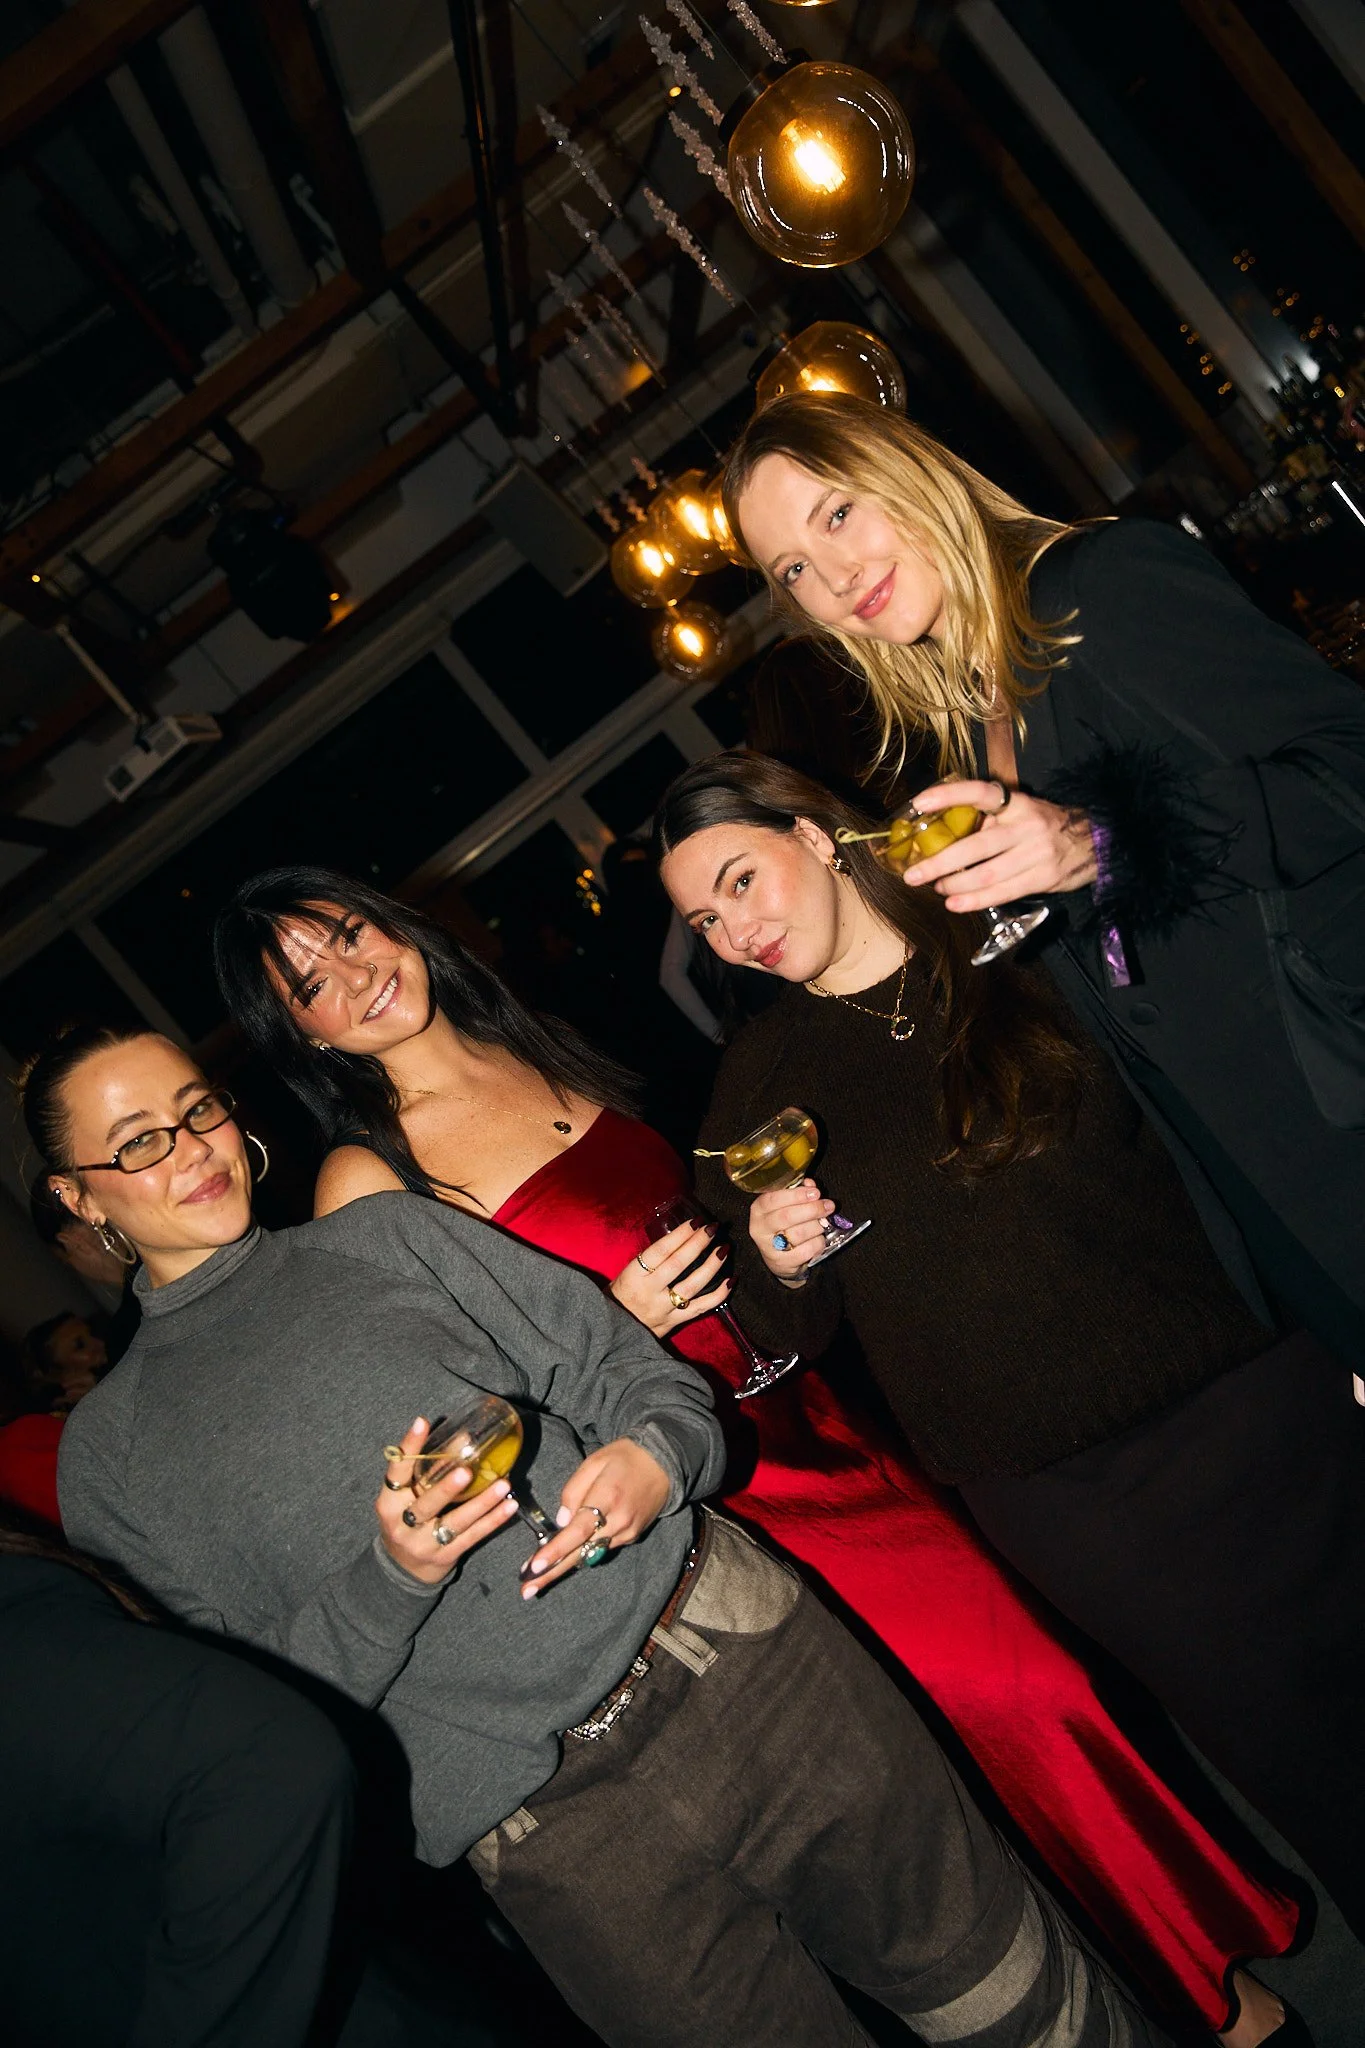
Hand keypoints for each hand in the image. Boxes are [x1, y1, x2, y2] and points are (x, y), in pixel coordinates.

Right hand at [376, 1416, 520, 1585]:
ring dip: (482, 1504)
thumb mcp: (406, 1496)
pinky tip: (510, 1506)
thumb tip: (462, 1437)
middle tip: (466, 1471)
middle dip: (446, 1488)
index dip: (409, 1447)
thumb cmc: (407, 1519)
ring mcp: (424, 1544)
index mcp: (388, 1503)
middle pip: (426, 1504)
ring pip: (455, 1523)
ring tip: (503, 1485)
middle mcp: (402, 1524)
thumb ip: (426, 1471)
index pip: (396, 1471)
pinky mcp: (446, 1556)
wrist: (405, 1567)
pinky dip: (493, 1521)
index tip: (422, 1422)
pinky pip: (472, 1537)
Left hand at [521, 1437, 669, 1598]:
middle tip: (527, 1589)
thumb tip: (561, 1521)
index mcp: (607, 1497)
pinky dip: (583, 1554)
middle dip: (553, 1573)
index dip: (557, 1549)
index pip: (578, 1530)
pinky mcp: (632, 1537)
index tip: (536, 1566)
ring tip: (537, 1579)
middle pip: (581, 1553)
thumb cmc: (624, 1458)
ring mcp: (627, 1532)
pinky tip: (565, 1558)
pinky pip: (602, 1548)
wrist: (664, 1462)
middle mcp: (619, 1521)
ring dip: (564, 1566)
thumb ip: (573, 1490)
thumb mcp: (593, 1462)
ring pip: (590, 1555)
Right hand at [610, 1217, 730, 1336]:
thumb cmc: (620, 1295)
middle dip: (698, 1244)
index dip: (680, 1234)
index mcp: (634, 1275)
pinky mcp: (675, 1322)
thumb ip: (650, 1260)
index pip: (661, 1250)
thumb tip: (680, 1238)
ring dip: (712, 1266)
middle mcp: (650, 1291)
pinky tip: (731, 1281)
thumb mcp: (627, 1273)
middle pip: (678, 1264)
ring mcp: (664, 1308)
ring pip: (692, 1286)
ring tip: (724, 1249)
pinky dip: (719, 1295)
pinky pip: (701, 1308)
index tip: (696, 1221)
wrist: (613, 1332)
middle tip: (713, 1228)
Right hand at [750, 1179, 833, 1283]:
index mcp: (758, 1209)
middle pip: (787, 1216)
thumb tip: (811, 1184)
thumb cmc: (784, 1225)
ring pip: (799, 1233)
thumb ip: (798, 1193)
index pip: (774, 1199)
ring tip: (822, 1223)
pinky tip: (818, 1238)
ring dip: (817, 1226)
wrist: (779, 1257)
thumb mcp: (786, 1205)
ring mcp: (769, 1247)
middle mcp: (759, 1228)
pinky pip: (807, 1250)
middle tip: (828, 1205)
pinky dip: (818, 1243)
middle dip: (812, 1209)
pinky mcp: (782, 1262)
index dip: (797, 1195)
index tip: (815, 1192)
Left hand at [902, 780, 1095, 910]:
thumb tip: (944, 836)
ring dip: (955, 885)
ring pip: (987, 873)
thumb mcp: (1021, 811)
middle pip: (977, 845)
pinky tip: (955, 904)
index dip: (949, 795)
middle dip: (940, 861)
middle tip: (913, 873)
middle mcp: (1026, 825)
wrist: (1095, 841)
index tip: (919, 803)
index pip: (981, 792)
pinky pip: (1003, 892)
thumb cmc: (1045, 825)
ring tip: (936, 888)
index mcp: (1017, 802)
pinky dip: (975, 900)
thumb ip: (990, 820)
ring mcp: (1036, 853)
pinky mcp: (1043, 878)